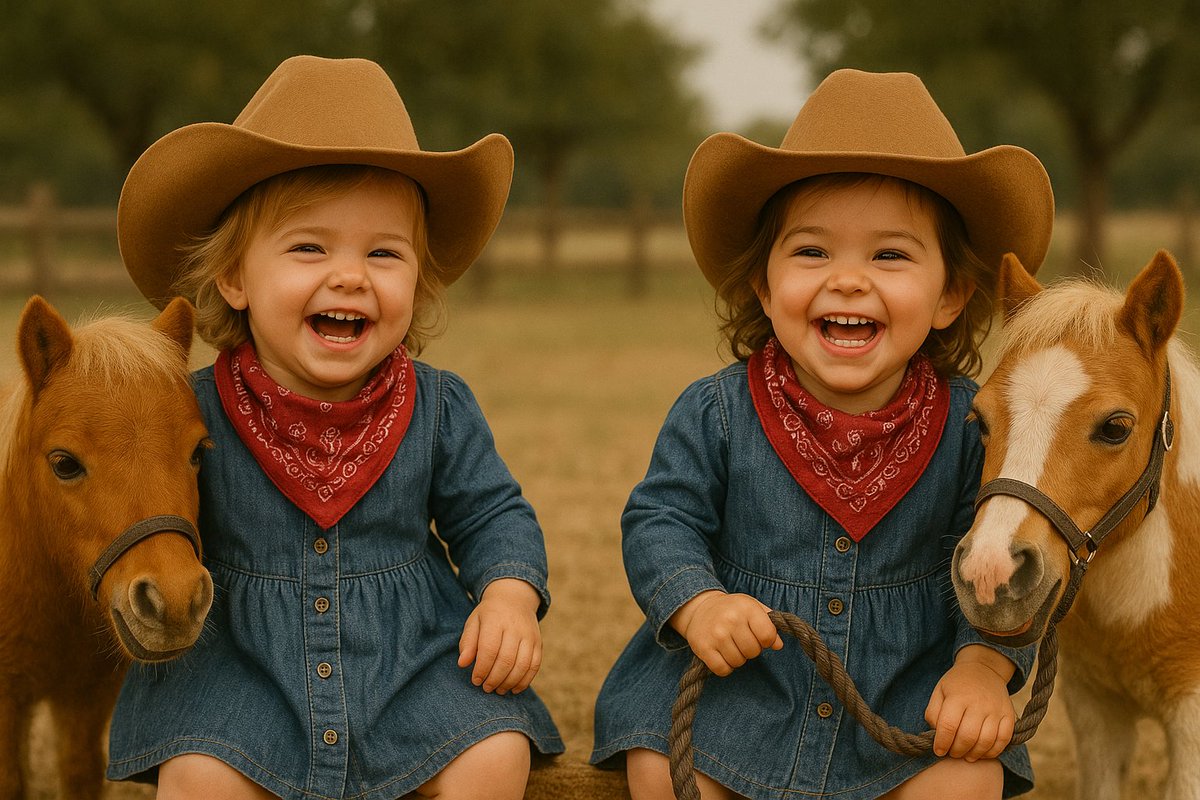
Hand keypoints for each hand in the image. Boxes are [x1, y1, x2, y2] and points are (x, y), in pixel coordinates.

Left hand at [457, 578, 542, 694]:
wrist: (515, 598)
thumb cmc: (489, 615)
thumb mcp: (474, 622)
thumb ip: (467, 643)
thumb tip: (462, 664)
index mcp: (495, 620)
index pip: (489, 649)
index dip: (482, 669)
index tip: (476, 680)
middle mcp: (515, 627)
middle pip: (506, 660)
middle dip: (495, 679)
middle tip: (486, 688)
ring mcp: (529, 635)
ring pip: (522, 665)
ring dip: (509, 682)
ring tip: (499, 690)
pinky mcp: (538, 642)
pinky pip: (535, 665)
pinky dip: (525, 681)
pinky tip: (515, 689)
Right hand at [669, 591, 782, 675]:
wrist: (700, 607)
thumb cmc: (731, 609)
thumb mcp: (752, 607)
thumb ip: (769, 624)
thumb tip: (778, 645)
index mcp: (747, 608)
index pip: (768, 635)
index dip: (766, 640)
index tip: (759, 637)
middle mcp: (731, 620)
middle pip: (753, 651)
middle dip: (751, 650)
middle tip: (741, 641)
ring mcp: (716, 634)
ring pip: (738, 662)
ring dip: (737, 658)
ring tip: (731, 646)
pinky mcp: (703, 648)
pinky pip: (722, 669)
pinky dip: (724, 667)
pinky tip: (722, 655)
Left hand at [925, 644, 1016, 759]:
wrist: (983, 669)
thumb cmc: (957, 684)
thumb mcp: (939, 691)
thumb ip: (933, 713)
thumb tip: (936, 734)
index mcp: (958, 696)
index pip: (948, 725)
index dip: (942, 743)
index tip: (938, 751)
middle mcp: (978, 703)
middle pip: (968, 736)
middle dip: (957, 750)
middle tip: (952, 753)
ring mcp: (996, 709)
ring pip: (986, 741)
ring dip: (974, 754)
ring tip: (966, 755)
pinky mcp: (1009, 715)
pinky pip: (1004, 739)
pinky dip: (993, 751)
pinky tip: (982, 752)